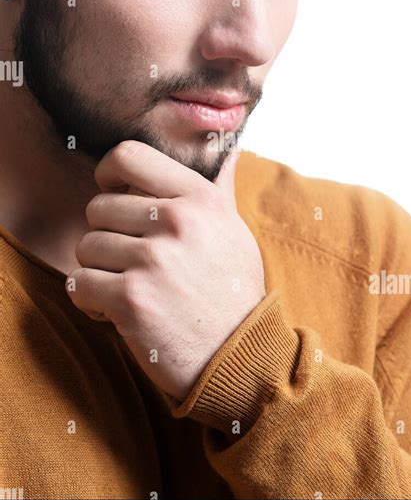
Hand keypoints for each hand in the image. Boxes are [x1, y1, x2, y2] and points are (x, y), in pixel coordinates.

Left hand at [65, 141, 265, 400]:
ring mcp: (153, 260)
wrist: (242, 355)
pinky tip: (116, 310)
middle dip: (107, 238)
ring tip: (130, 288)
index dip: (109, 174)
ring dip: (99, 271)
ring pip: (86, 247)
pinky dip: (90, 300)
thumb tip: (226, 144)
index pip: (128, 156)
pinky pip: (79, 284)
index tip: (114, 194)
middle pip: (98, 208)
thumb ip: (217, 186)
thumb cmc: (233, 291)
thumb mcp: (234, 229)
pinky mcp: (131, 299)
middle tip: (131, 261)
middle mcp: (177, 222)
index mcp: (199, 198)